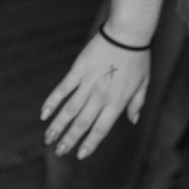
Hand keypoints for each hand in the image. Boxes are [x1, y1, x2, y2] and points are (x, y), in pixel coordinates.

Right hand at [40, 33, 150, 158]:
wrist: (127, 34)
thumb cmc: (138, 58)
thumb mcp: (144, 83)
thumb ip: (137, 103)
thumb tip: (133, 120)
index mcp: (117, 102)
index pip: (101, 129)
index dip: (90, 143)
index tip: (79, 155)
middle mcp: (101, 96)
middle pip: (82, 123)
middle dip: (69, 139)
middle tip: (59, 151)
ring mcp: (88, 83)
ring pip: (70, 110)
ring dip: (58, 126)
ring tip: (48, 138)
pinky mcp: (78, 70)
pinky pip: (63, 89)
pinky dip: (52, 102)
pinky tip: (44, 114)